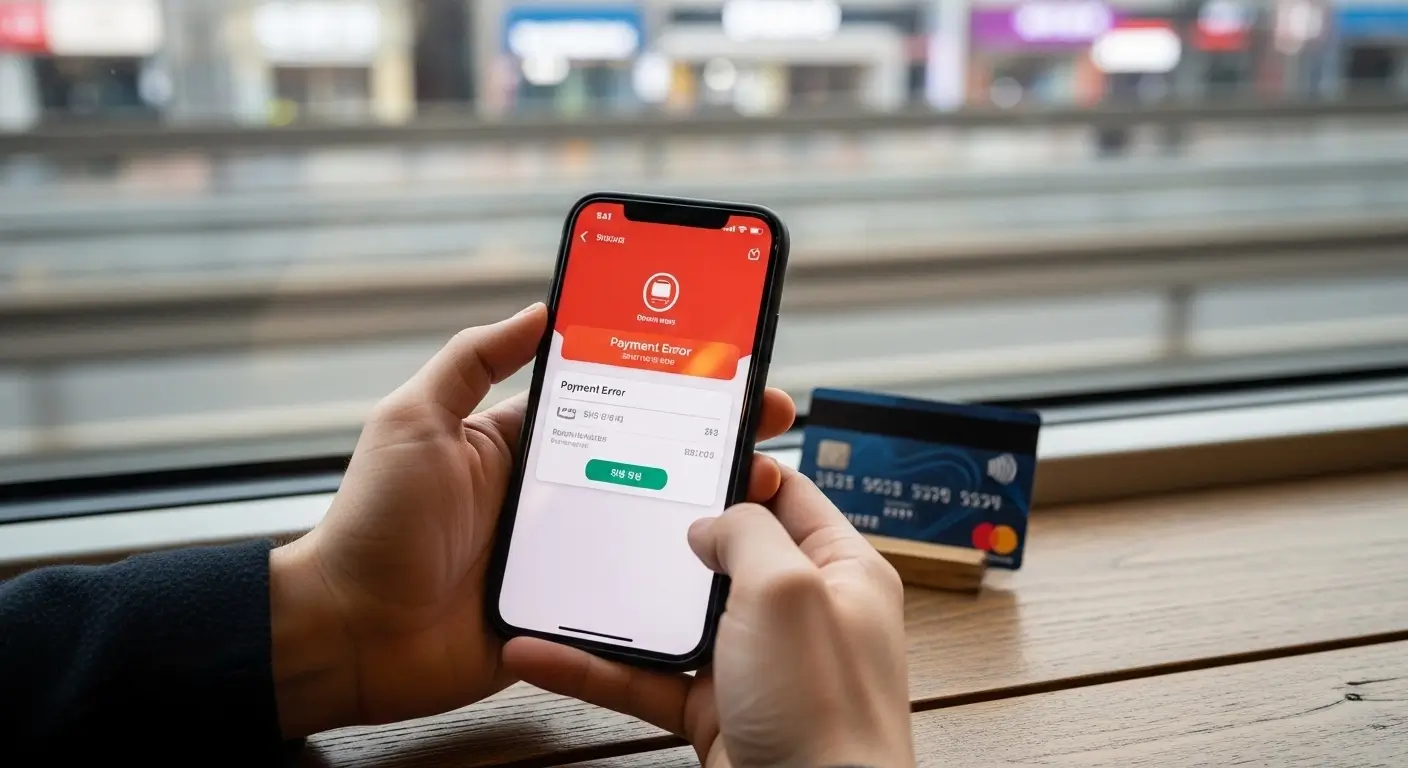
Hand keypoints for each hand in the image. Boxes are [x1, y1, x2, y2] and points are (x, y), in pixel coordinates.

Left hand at [268, 304, 797, 736]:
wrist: (351, 636)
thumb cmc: (371, 526)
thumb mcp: (414, 422)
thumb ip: (470, 362)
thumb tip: (534, 309)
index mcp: (525, 447)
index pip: (614, 404)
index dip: (667, 385)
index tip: (723, 365)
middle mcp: (554, 497)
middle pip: (651, 462)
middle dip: (712, 441)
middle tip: (771, 423)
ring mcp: (567, 556)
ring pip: (655, 527)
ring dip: (711, 509)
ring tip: (766, 486)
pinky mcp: (571, 612)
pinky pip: (634, 594)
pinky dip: (678, 581)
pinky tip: (725, 565)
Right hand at [504, 465, 913, 767]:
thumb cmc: (825, 712)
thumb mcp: (788, 590)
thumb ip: (748, 533)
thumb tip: (711, 520)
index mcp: (839, 568)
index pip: (787, 495)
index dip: (737, 468)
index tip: (679, 447)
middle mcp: (799, 611)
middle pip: (720, 553)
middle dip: (660, 534)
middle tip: (605, 503)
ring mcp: (755, 664)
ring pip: (672, 619)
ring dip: (614, 605)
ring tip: (555, 580)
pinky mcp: (716, 712)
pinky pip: (647, 679)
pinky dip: (596, 668)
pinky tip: (544, 654)